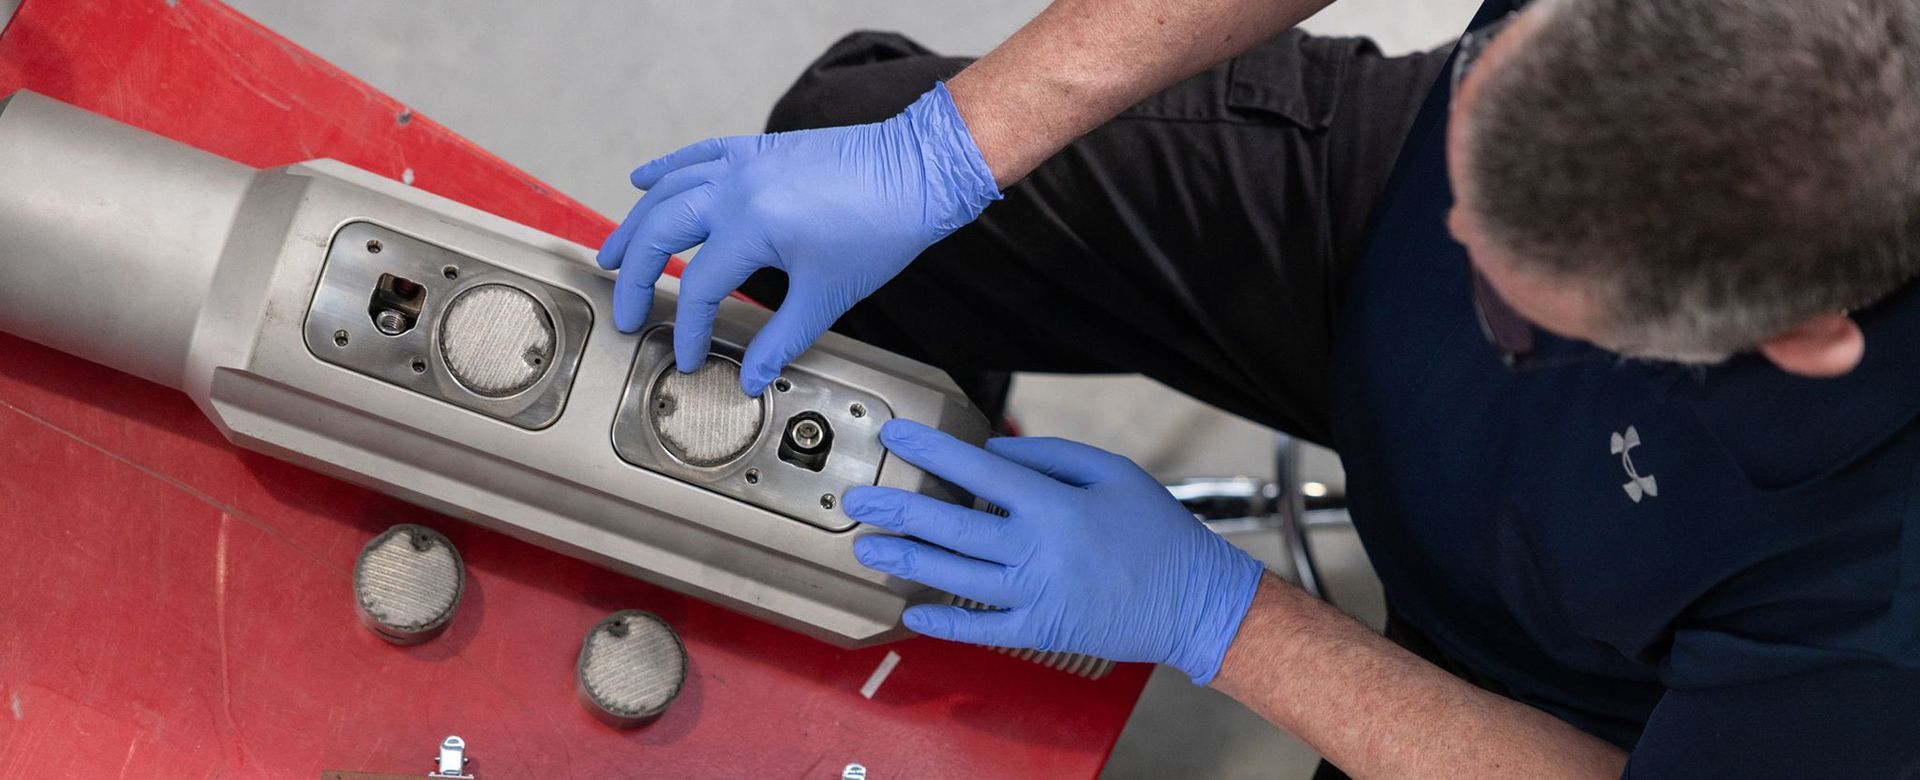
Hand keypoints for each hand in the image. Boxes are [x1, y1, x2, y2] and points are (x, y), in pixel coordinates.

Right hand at [596, 83, 1000, 394]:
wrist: (919, 170)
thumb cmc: (882, 230)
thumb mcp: (828, 295)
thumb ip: (781, 338)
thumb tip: (751, 377)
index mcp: (754, 226)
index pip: (698, 287)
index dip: (687, 328)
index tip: (686, 357)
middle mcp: (737, 188)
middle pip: (661, 232)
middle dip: (635, 275)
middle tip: (626, 312)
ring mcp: (744, 162)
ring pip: (669, 190)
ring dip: (634, 223)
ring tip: (610, 255)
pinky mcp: (758, 148)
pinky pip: (697, 153)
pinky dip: (666, 168)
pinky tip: (641, 180)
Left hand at [845, 420, 1264, 684]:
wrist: (1193, 600)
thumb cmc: (1157, 531)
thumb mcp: (1112, 472)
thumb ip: (1049, 456)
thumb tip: (992, 453)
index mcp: (1055, 504)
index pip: (977, 471)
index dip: (932, 450)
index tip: (897, 437)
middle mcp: (1037, 550)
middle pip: (951, 525)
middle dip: (897, 509)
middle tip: (857, 500)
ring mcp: (1036, 594)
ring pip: (954, 575)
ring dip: (905, 559)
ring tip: (868, 548)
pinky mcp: (1040, 629)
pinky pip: (980, 627)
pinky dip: (942, 622)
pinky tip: (910, 612)